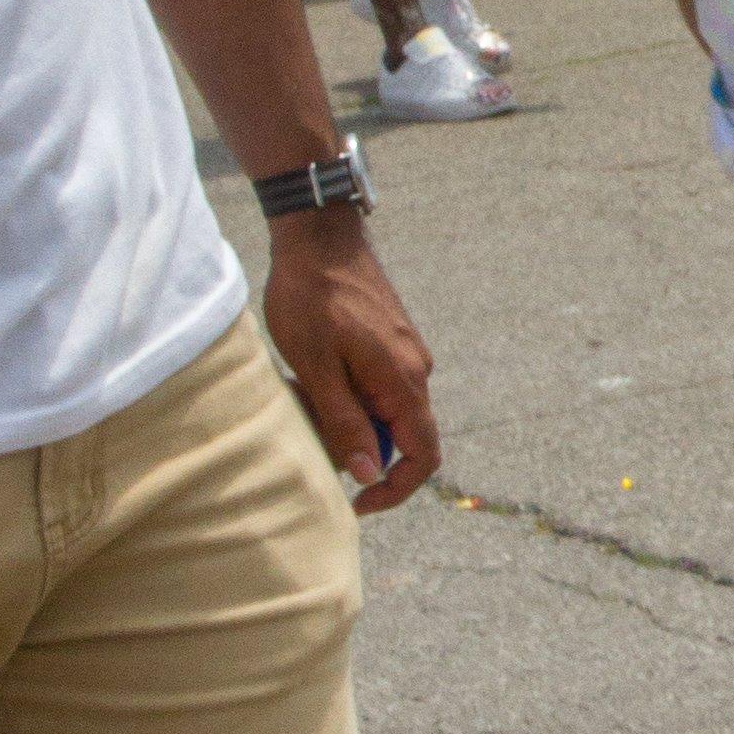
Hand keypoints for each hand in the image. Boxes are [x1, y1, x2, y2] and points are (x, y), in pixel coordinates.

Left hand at [261, 216, 439, 515]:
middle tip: (318, 440)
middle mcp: (416, 370)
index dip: (395, 489)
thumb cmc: (312, 296)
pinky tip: (318, 377)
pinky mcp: (391, 341)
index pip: (423, 457)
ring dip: (355, 423)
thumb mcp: (317, 366)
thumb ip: (345, 421)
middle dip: (366, 453)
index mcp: (403, 382)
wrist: (319, 234)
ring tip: (311, 401)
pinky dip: (354, 398)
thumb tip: (368, 471)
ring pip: (390, 412)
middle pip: (406, 438)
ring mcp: (406, 353)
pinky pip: (381, 387)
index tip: (358, 499)